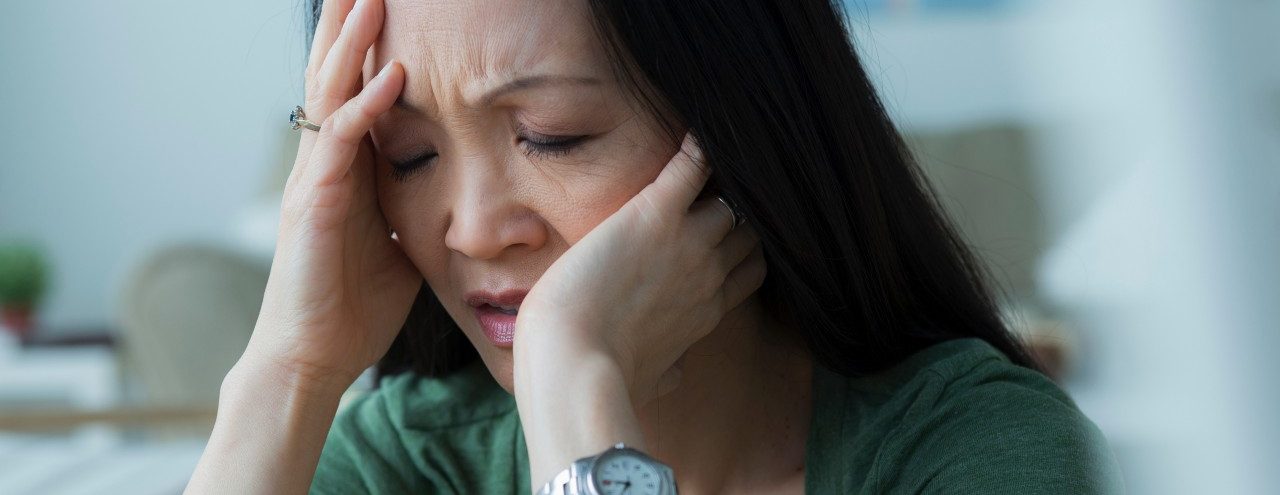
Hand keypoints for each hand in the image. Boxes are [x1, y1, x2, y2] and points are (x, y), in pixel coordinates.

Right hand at [243, 0, 417, 387]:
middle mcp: (323, 163)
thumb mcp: (399, 244)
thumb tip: (454, 194)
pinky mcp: (313, 203)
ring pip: (329, 94)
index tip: (386, 7)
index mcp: (345, 170)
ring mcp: (313, 179)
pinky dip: (366, 106)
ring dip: (352, 43)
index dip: (367, 48)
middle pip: (333, 77)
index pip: (354, 92)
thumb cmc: (354, 306)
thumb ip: (415, 208)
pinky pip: (340, 142)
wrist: (313, 356)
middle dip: (349, 26)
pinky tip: (392, 75)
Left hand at [513, 133, 765, 406]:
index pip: (750, 269)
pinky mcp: (655, 213)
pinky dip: (698, 143)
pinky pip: (693, 164)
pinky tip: (697, 121)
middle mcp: (709, 273)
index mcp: (706, 311)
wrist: (574, 358)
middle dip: (741, 208)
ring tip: (718, 148)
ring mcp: (689, 241)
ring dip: (723, 175)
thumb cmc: (602, 374)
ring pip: (730, 196)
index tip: (732, 233)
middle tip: (725, 181)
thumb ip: (668, 370)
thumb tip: (675, 376)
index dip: (744, 248)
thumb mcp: (649, 380)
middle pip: (748, 229)